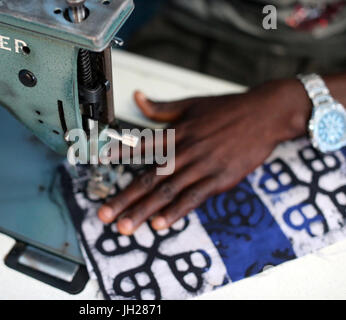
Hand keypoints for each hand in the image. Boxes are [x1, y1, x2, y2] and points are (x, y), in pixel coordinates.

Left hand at [98, 79, 311, 234]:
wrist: (265, 113)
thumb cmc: (227, 109)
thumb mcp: (191, 104)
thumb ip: (161, 107)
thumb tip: (137, 98)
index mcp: (176, 132)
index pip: (141, 146)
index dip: (119, 154)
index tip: (98, 163)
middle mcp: (184, 150)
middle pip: (148, 178)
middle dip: (124, 198)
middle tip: (104, 215)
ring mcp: (202, 166)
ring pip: (167, 192)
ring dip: (144, 211)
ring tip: (124, 226)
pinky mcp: (220, 179)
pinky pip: (194, 198)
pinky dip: (177, 212)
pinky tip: (161, 224)